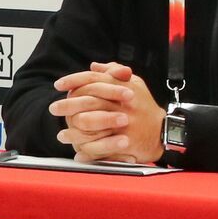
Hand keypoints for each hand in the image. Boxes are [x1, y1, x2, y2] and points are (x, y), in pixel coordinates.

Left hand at [49, 63, 164, 163]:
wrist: (164, 129)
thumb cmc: (145, 105)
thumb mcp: (135, 82)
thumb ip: (114, 72)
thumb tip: (93, 66)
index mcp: (122, 86)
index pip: (93, 79)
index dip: (73, 80)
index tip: (58, 85)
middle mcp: (121, 104)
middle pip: (89, 101)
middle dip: (68, 105)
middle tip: (53, 108)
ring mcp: (123, 123)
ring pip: (93, 126)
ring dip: (74, 132)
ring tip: (61, 135)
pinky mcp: (126, 141)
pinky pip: (103, 147)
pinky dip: (89, 151)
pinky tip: (77, 152)